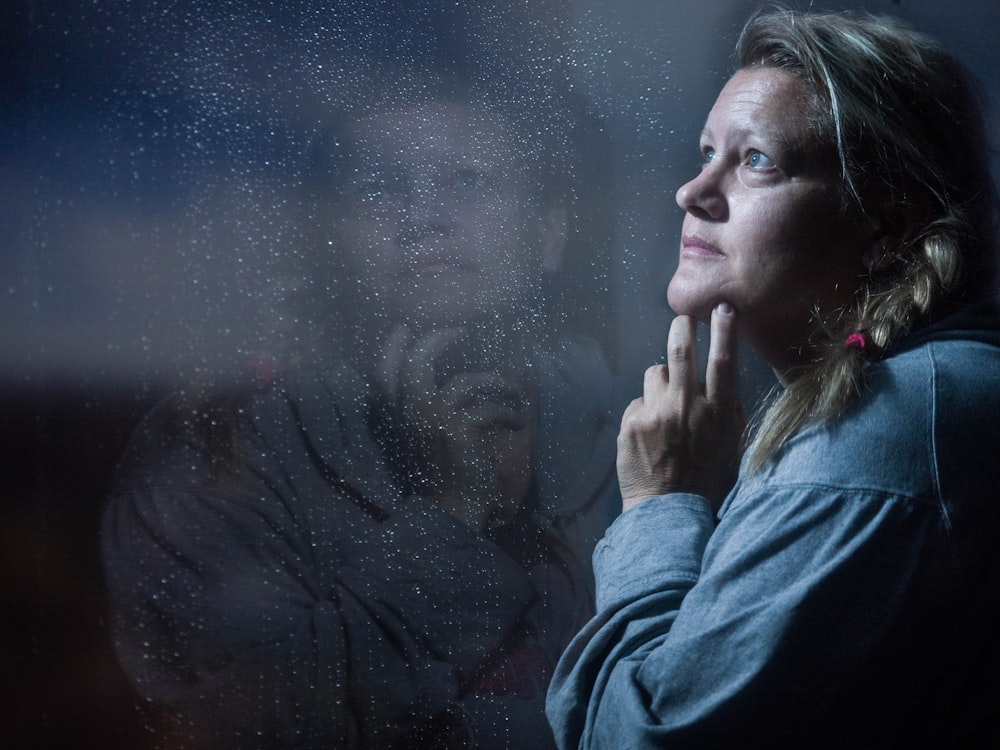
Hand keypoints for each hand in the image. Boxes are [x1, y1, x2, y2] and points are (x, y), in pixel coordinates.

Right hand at [378, 324, 533, 531]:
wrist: (452, 511)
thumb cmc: (443, 476)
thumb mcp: (427, 439)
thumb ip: (428, 411)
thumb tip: (450, 381)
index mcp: (398, 418)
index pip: (382, 374)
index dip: (391, 347)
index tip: (404, 329)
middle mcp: (410, 414)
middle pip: (417, 361)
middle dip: (439, 340)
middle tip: (459, 332)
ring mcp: (434, 419)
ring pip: (465, 381)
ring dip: (496, 384)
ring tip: (513, 392)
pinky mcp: (459, 429)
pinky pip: (489, 407)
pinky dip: (508, 411)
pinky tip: (518, 420)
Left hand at [617, 304, 745, 512]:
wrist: (668, 513)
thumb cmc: (706, 483)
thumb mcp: (733, 449)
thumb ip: (730, 415)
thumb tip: (724, 391)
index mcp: (717, 412)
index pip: (723, 359)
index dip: (724, 330)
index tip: (723, 308)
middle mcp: (687, 406)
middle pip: (681, 348)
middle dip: (683, 326)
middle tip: (683, 319)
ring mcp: (656, 412)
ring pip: (655, 373)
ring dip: (660, 383)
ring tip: (664, 409)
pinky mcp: (631, 422)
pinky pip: (638, 402)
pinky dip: (644, 412)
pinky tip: (649, 436)